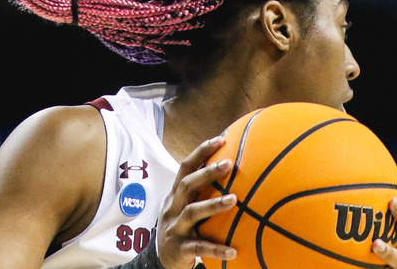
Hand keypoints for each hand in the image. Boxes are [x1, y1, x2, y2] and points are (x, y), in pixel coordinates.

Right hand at [155, 136, 238, 268]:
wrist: (160, 259)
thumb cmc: (181, 227)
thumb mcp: (186, 206)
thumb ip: (202, 192)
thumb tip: (236, 172)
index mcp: (175, 195)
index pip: (185, 168)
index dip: (201, 152)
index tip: (221, 139)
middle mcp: (173, 208)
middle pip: (187, 185)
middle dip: (207, 173)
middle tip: (229, 164)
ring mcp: (175, 227)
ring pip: (192, 212)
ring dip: (213, 205)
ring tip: (234, 200)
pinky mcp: (180, 248)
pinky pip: (199, 248)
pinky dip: (216, 249)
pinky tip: (233, 251)